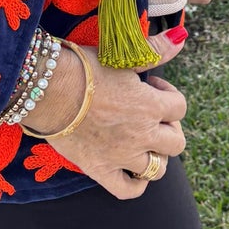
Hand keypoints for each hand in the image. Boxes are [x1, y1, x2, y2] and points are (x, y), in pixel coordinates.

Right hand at [28, 31, 187, 199]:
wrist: (47, 90)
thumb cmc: (84, 68)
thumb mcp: (123, 57)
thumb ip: (155, 51)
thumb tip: (180, 38)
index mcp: (150, 105)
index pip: (179, 107)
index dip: (170, 95)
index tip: (152, 87)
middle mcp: (142, 134)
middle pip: (176, 143)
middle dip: (169, 129)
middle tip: (152, 118)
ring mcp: (122, 155)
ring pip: (157, 169)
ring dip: (156, 156)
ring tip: (142, 143)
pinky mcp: (101, 170)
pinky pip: (128, 190)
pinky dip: (136, 184)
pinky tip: (132, 172)